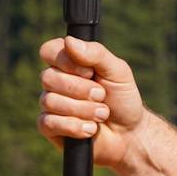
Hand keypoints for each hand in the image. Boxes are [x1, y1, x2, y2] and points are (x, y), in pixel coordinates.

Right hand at [38, 34, 147, 167]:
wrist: (129, 134)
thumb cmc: (122, 99)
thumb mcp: (118, 72)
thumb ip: (97, 54)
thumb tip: (69, 41)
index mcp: (68, 63)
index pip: (48, 51)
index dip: (66, 61)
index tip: (89, 72)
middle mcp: (54, 81)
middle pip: (48, 77)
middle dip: (81, 90)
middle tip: (102, 96)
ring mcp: (49, 104)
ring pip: (50, 101)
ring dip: (83, 110)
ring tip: (102, 114)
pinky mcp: (49, 127)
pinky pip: (49, 123)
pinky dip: (75, 126)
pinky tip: (91, 129)